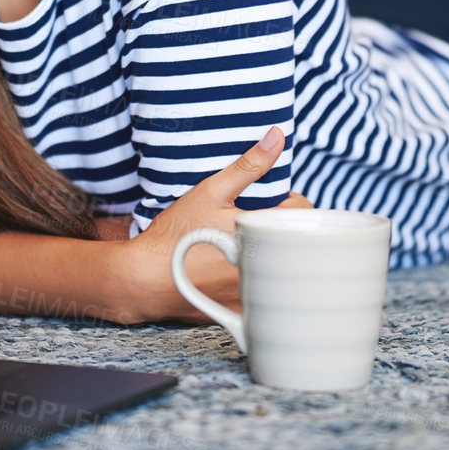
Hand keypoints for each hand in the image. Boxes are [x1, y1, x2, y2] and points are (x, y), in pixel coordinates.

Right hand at [119, 126, 311, 323]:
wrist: (144, 279)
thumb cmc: (176, 234)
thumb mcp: (211, 191)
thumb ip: (248, 165)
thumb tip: (277, 136)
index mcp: (264, 236)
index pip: (304, 212)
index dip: (287, 201)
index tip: (267, 201)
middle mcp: (266, 269)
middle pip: (297, 241)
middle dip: (281, 228)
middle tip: (253, 221)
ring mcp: (256, 294)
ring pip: (284, 267)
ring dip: (273, 254)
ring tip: (243, 243)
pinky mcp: (245, 312)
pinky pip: (265, 292)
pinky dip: (258, 280)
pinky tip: (231, 270)